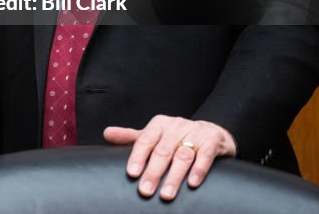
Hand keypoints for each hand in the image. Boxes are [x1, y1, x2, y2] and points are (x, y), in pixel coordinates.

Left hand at [104, 115, 236, 200]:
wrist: (212, 132)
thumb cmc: (177, 137)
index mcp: (159, 124)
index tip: (132, 174)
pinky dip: (199, 170)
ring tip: (166, 194)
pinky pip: (205, 155)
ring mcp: (195, 132)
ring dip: (174, 176)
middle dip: (153, 172)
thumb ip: (131, 137)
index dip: (137, 157)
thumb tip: (106, 133)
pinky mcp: (212, 140)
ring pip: (183, 156)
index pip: (145, 141)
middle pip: (162, 151)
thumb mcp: (154, 135)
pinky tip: (192, 183)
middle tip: (145, 190)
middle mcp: (176, 126)